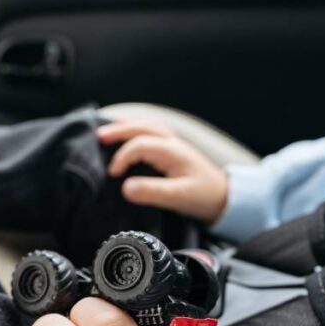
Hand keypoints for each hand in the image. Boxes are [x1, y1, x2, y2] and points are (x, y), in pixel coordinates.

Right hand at [98, 119, 228, 222]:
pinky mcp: (174, 151)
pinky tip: (128, 135)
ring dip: (127, 126)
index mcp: (172, 152)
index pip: (139, 145)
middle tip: (98, 137)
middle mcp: (172, 143)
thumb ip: (152, 192)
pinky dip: (136, 130)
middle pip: (142, 127)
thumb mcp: (178, 197)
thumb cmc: (204, 197)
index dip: (122, 157)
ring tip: (107, 130)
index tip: (112, 175)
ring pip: (147, 126)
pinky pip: (152, 132)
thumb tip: (125, 188)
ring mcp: (174, 144)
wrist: (226, 199)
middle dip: (118, 130)